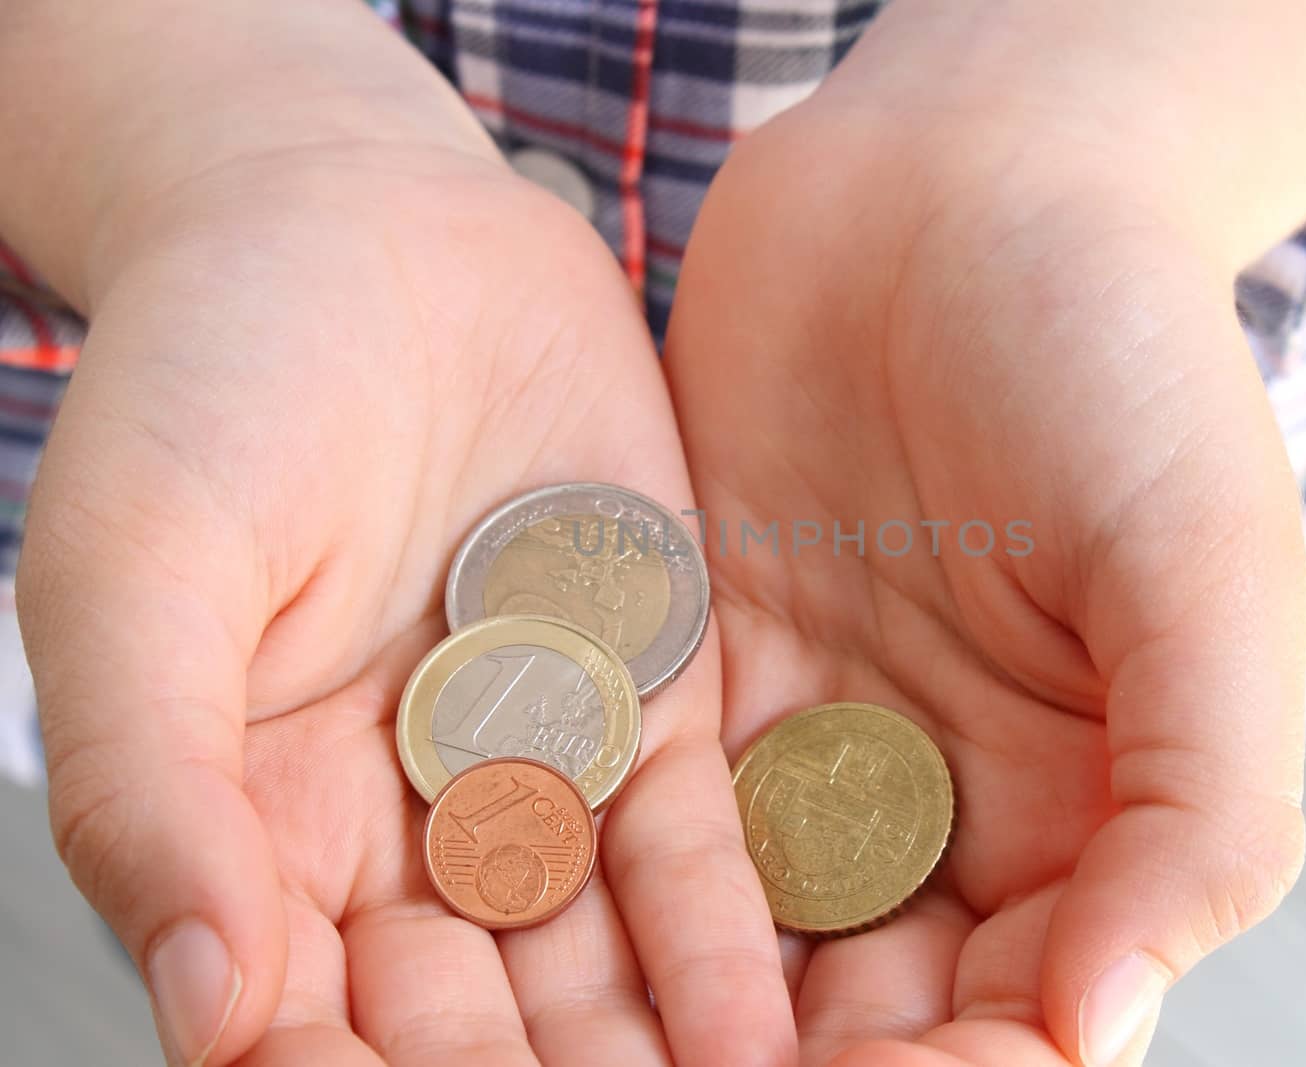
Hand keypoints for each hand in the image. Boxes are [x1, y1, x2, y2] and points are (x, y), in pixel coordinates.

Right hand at [19, 139, 791, 1065]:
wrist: (367, 231)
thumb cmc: (210, 380)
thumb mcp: (136, 568)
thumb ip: (150, 784)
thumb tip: (201, 1006)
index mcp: (256, 824)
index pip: (301, 1024)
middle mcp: (399, 826)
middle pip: (466, 1023)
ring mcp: (531, 768)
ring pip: (590, 961)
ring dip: (651, 1059)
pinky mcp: (643, 699)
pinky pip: (688, 848)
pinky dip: (723, 942)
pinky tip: (766, 1028)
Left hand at [664, 71, 1305, 1066]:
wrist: (960, 186)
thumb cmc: (1119, 358)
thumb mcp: (1206, 572)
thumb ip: (1199, 801)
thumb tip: (1106, 1022)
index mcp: (1087, 803)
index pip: (1024, 1005)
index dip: (961, 1065)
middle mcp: (946, 793)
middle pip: (870, 999)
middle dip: (796, 1061)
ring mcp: (815, 733)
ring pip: (742, 932)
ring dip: (673, 1014)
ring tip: (585, 1062)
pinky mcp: (695, 664)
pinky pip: (638, 803)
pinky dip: (594, 880)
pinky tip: (529, 942)